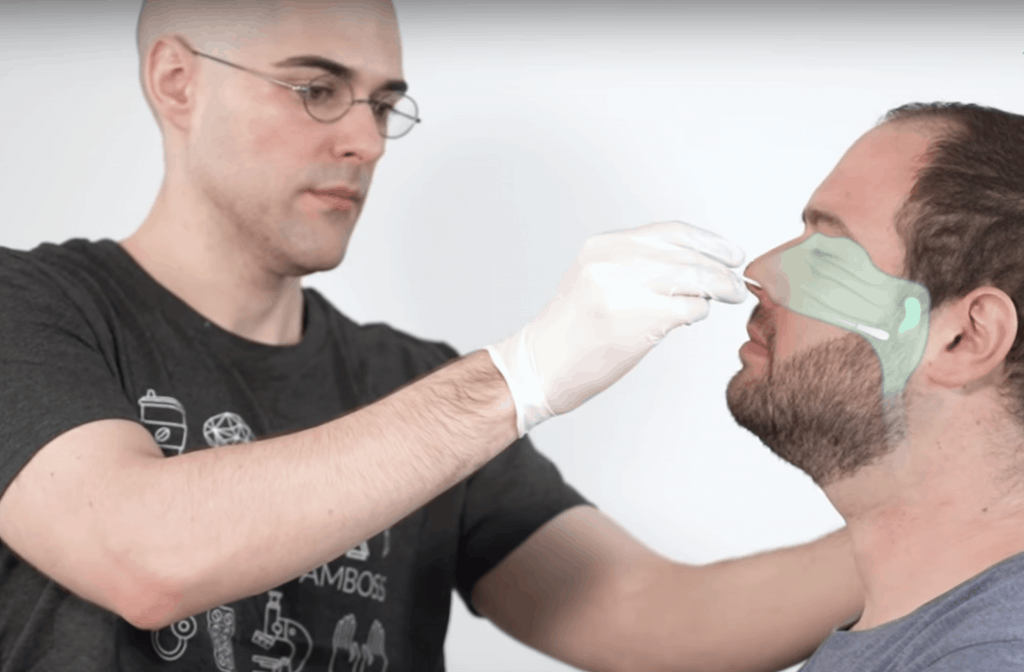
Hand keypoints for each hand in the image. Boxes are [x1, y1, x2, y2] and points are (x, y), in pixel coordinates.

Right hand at [486, 221, 747, 436]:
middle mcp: (613, 261)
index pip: (670, 232)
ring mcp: (626, 289)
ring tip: (730, 295)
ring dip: (720, 288)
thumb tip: (692, 266)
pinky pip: (689, 309)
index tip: (729, 253)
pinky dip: (699, 312)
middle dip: (722, 267)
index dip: (708, 241)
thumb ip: (635, 266)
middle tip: (738, 281)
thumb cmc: (570, 333)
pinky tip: (694, 317)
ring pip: (695, 278)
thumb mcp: (594, 280)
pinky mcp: (639, 319)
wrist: (541, 367)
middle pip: (688, 254)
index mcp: (603, 247)